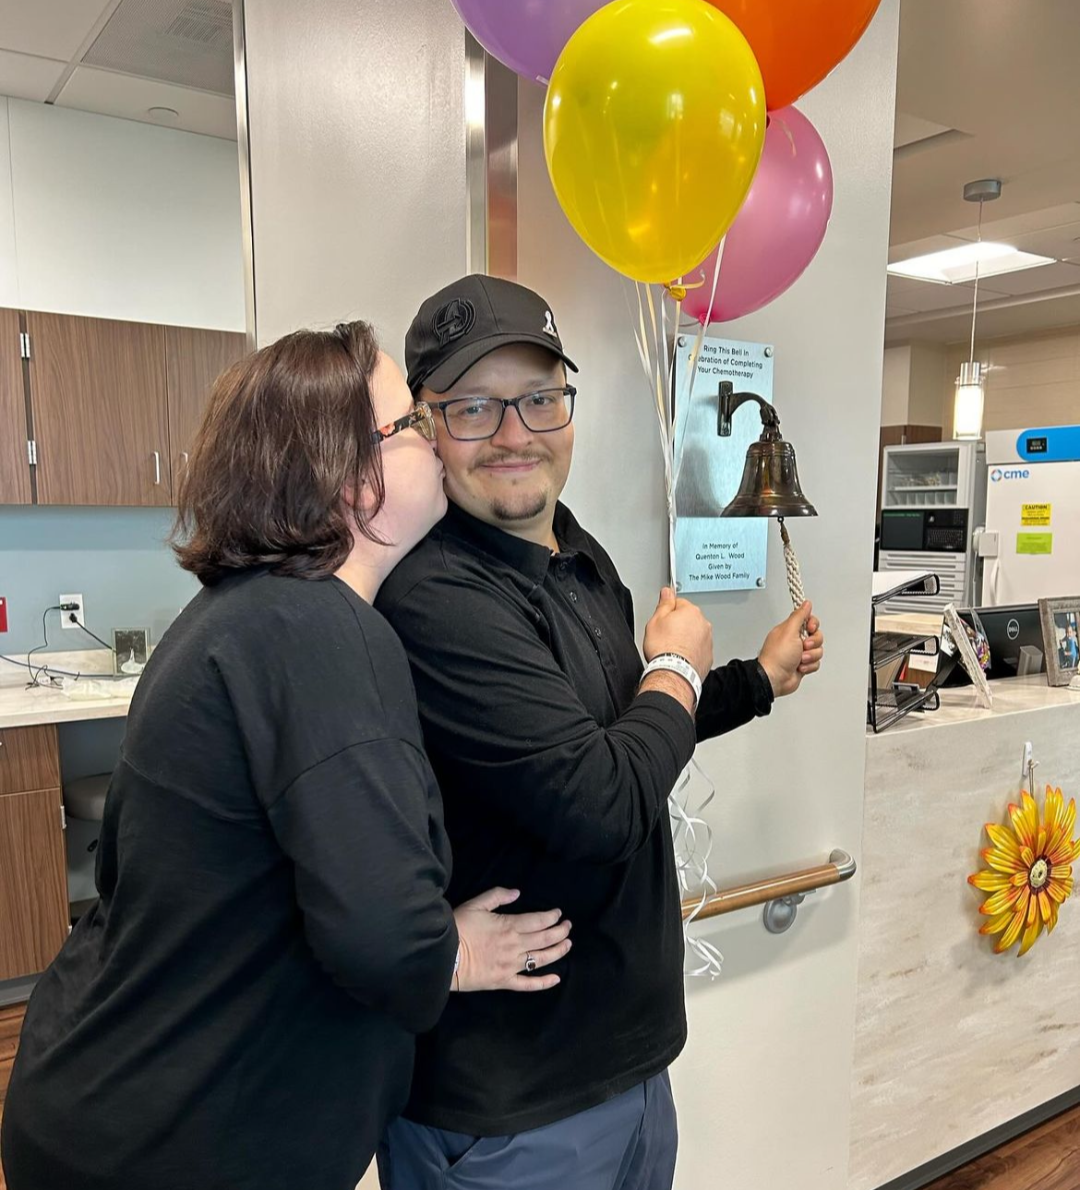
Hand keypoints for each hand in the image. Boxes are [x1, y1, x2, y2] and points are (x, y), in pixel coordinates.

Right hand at [453, 888, 571, 992]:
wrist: (444, 956)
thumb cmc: (459, 927)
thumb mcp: (476, 904)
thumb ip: (497, 895)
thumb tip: (517, 893)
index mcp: (509, 926)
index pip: (538, 921)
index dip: (552, 917)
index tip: (559, 914)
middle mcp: (515, 946)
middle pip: (545, 938)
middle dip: (560, 931)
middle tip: (568, 927)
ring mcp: (511, 966)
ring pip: (541, 959)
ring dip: (558, 951)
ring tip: (568, 945)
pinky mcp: (504, 982)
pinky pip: (527, 984)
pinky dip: (543, 983)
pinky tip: (556, 979)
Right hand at [643, 587, 712, 677]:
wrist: (673, 672)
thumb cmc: (664, 649)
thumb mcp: (655, 621)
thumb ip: (664, 603)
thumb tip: (667, 592)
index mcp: (691, 611)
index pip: (678, 603)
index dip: (667, 612)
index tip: (662, 620)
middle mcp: (703, 624)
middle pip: (688, 619)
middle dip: (677, 625)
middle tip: (664, 635)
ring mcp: (707, 640)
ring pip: (694, 634)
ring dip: (685, 638)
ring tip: (671, 648)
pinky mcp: (708, 655)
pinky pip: (698, 648)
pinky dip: (690, 651)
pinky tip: (679, 656)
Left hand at [758, 601, 823, 697]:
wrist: (775, 678)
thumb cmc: (777, 656)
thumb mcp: (789, 631)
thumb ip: (799, 616)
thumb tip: (806, 603)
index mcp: (790, 630)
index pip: (809, 620)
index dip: (813, 624)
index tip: (809, 628)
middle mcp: (795, 640)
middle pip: (817, 636)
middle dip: (813, 643)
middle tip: (803, 646)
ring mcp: (800, 653)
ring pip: (818, 650)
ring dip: (810, 656)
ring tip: (799, 660)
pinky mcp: (803, 664)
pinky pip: (816, 662)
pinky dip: (809, 666)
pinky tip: (799, 667)